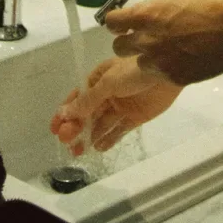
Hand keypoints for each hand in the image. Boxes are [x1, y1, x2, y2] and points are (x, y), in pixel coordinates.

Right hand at [50, 57, 181, 154]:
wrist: (167, 71)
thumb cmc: (134, 71)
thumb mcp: (108, 83)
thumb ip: (88, 101)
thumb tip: (65, 113)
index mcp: (100, 78)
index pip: (78, 97)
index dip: (66, 112)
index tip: (54, 129)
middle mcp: (109, 93)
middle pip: (88, 113)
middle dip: (76, 127)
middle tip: (67, 141)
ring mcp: (122, 105)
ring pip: (101, 124)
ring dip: (89, 135)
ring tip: (78, 151)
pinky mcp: (135, 117)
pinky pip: (118, 130)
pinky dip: (108, 139)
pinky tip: (98, 147)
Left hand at [105, 0, 222, 85]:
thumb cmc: (208, 5)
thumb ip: (155, 8)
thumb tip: (145, 15)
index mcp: (147, 16)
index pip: (112, 22)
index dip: (116, 22)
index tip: (122, 23)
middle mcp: (148, 42)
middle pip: (118, 48)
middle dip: (127, 42)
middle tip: (142, 38)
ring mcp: (160, 63)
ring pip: (139, 64)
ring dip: (148, 57)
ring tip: (167, 51)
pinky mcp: (173, 78)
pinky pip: (159, 75)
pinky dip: (166, 68)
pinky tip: (182, 59)